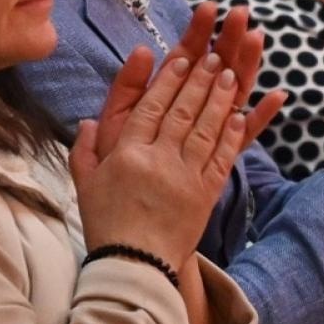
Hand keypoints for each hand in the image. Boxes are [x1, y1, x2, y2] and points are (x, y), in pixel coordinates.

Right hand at [70, 35, 258, 273]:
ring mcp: (185, 177)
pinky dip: (231, 135)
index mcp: (128, 153)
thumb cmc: (106, 224)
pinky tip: (239, 116)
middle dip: (200, 80)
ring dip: (220, 99)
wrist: (134, 267)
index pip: (152, 107)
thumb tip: (87, 121)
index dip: (169, 81)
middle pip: (183, 111)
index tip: (182, 59)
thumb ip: (84, 149)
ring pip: (206, 129)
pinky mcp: (205, 195)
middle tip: (214, 57)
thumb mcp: (85, 183)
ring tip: (231, 75)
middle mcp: (159, 160)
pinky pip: (221, 159)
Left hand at [91, 5, 284, 161]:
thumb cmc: (116, 159)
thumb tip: (143, 49)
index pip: (185, 55)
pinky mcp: (220, 154)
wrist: (126, 208)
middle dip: (226, 38)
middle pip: (214, 67)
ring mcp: (209, 128)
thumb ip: (128, 85)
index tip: (209, 7)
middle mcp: (191, 106)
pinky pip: (246, 134)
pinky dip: (262, 117)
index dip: (196, 31)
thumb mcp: (116, 117)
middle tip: (241, 13)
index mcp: (166, 93)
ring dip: (247, 64)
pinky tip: (278, 96)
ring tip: (258, 36)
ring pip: (234, 92)